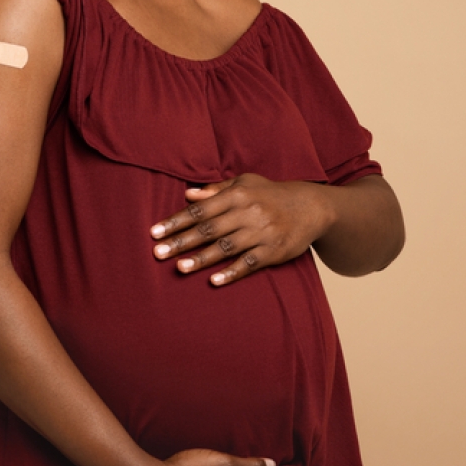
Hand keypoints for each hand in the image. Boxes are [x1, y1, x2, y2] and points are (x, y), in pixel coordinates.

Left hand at [149, 174, 332, 285]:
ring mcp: (262, 233)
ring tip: (180, 267)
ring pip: (226, 248)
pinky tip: (214, 281)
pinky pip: (249, 263)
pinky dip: (232, 272)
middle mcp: (248, 213)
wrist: (312, 206)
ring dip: (202, 259)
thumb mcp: (245, 184)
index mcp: (238, 195)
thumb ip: (216, 190)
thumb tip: (187, 194)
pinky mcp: (274, 251)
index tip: (154, 232)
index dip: (176, 221)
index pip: (200, 210)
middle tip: (158, 253)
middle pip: (209, 229)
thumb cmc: (271, 194)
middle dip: (182, 241)